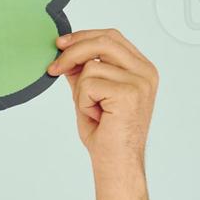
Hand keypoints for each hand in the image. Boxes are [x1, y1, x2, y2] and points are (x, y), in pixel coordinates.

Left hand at [47, 28, 157, 174]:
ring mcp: (140, 82)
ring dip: (81, 91)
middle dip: (72, 52)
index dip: (83, 36)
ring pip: (92, 66)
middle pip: (104, 40)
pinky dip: (83, 102)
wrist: (116, 163)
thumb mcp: (91, 95)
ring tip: (93, 110)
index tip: (60, 44)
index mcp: (141, 68)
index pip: (111, 37)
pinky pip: (89, 84)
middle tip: (53, 69)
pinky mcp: (129, 93)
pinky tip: (97, 116)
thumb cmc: (106, 134)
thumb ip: (84, 72)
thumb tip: (66, 52)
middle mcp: (145, 72)